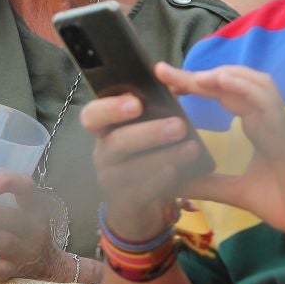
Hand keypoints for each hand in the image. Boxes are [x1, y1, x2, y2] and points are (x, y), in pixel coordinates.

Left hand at [0, 171, 65, 280]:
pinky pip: (3, 269)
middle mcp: (34, 227)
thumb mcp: (17, 211)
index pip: (26, 188)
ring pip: (4, 241)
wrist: (48, 264)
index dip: (7, 183)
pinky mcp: (19, 270)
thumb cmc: (24, 230)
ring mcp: (28, 250)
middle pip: (10, 217)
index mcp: (34, 207)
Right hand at [80, 87, 209, 241]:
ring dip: (164, 157)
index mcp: (104, 130)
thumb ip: (155, 106)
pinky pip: (143, 192)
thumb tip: (173, 78)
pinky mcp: (125, 203)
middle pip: (117, 142)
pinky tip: (178, 172)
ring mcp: (111, 181)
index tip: (137, 102)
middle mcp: (103, 153)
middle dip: (149, 133)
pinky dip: (161, 181)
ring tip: (192, 148)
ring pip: (133, 169)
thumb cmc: (142, 156)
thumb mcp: (143, 130)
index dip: (111, 108)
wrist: (135, 205)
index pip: (92, 115)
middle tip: (179, 125)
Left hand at [155, 63, 284, 240]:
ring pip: (251, 83)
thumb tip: (176, 184)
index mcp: (257, 126)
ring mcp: (276, 121)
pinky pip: (265, 101)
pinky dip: (243, 88)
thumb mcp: (237, 192)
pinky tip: (220, 82)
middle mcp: (265, 117)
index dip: (196, 85)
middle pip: (230, 83)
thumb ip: (209, 184)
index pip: (222, 95)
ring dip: (220, 75)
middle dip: (197, 76)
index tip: (166, 82)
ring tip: (190, 76)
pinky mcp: (284, 131)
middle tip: (162, 70)